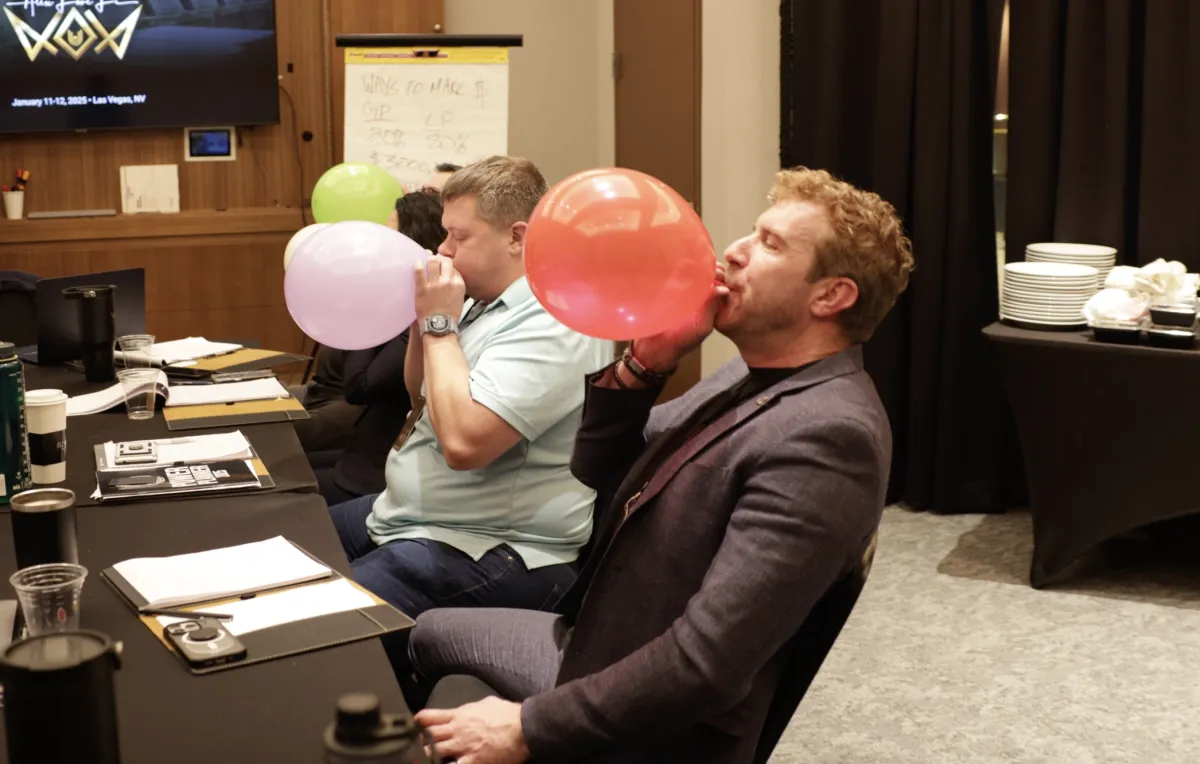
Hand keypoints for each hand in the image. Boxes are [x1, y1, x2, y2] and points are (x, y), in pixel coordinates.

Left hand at [415, 255, 465, 322]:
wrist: (439, 327)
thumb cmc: (449, 315)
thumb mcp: (460, 298)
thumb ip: (456, 285)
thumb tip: (449, 274)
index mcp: (459, 284)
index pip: (453, 266)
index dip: (446, 264)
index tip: (442, 265)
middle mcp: (448, 282)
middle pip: (444, 261)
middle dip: (439, 259)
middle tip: (434, 261)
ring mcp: (435, 284)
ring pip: (432, 262)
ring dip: (428, 260)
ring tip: (425, 262)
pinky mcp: (422, 288)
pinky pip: (419, 271)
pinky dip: (418, 265)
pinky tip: (417, 265)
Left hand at [416, 697, 530, 763]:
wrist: (524, 727)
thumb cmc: (508, 714)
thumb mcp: (486, 703)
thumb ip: (471, 708)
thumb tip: (466, 710)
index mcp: (460, 715)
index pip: (431, 717)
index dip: (419, 721)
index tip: (413, 725)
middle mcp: (457, 731)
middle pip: (428, 736)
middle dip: (420, 742)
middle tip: (415, 746)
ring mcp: (463, 747)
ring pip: (434, 753)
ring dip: (428, 756)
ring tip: (423, 759)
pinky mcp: (473, 762)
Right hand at [631, 262, 728, 372]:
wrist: (653, 347)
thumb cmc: (680, 340)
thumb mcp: (701, 327)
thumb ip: (712, 307)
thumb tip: (723, 288)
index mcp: (709, 306)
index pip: (719, 285)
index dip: (720, 276)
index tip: (718, 269)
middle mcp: (697, 298)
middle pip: (706, 277)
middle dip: (708, 268)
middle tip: (706, 263)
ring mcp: (680, 293)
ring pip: (691, 274)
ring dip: (693, 265)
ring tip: (693, 260)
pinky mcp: (665, 291)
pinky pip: (673, 276)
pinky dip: (677, 268)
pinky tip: (678, 260)